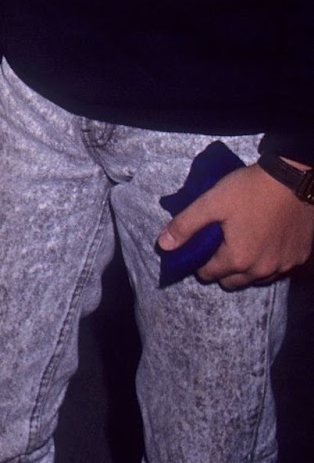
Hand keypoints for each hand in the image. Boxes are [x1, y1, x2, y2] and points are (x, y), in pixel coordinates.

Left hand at [157, 161, 313, 288]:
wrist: (292, 179)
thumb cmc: (249, 190)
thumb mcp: (211, 202)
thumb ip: (186, 225)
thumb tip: (163, 245)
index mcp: (238, 259)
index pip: (209, 275)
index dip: (200, 262)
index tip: (201, 247)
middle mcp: (262, 271)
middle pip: (233, 283)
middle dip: (222, 270)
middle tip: (220, 245)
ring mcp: (283, 267)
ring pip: (256, 279)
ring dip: (246, 268)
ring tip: (241, 243)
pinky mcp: (298, 258)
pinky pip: (277, 270)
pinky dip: (268, 262)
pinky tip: (264, 242)